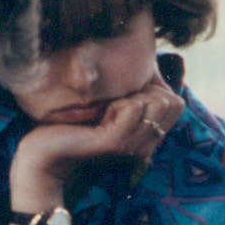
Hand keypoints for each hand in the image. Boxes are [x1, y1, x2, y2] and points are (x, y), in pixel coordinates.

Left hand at [10, 71, 184, 203]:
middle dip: (145, 91)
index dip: (155, 90)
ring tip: (108, 110)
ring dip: (130, 96)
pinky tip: (101, 114)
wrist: (47, 152)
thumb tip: (153, 72)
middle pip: (171, 102)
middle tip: (115, 105)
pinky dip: (117, 102)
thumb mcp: (113, 109)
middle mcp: (146, 145)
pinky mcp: (116, 142)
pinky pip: (133, 108)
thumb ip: (136, 97)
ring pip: (155, 103)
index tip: (126, 99)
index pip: (177, 103)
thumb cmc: (75, 125)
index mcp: (147, 138)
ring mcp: (133, 145)